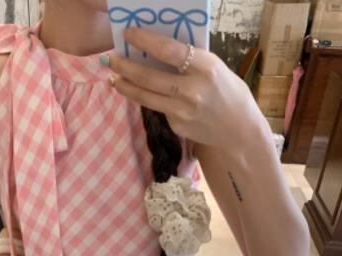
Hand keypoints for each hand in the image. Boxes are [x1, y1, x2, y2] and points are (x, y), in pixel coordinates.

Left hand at [108, 27, 261, 150]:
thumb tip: (156, 47)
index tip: (129, 33)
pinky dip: (145, 98)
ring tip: (113, 77)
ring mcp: (182, 112)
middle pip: (149, 77)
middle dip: (125, 66)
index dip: (145, 40)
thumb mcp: (214, 68)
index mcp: (205, 68)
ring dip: (125, 86)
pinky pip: (156, 108)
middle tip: (110, 58)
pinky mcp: (176, 126)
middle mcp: (192, 91)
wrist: (237, 129)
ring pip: (145, 96)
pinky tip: (137, 92)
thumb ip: (189, 60)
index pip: (169, 50)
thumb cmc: (226, 91)